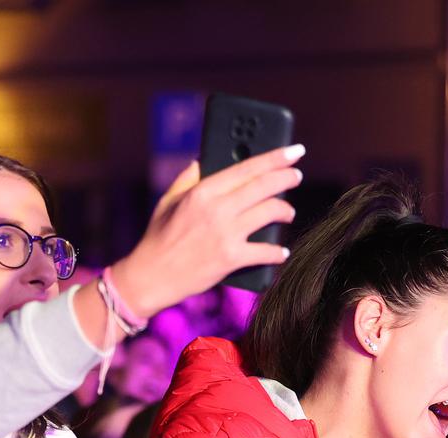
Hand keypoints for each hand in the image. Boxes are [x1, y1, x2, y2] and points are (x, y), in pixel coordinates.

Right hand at [112, 146, 304, 320]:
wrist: (152, 277)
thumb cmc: (158, 238)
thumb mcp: (169, 201)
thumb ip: (188, 178)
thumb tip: (202, 161)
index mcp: (203, 191)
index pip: (248, 167)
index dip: (276, 157)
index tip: (293, 151)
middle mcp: (217, 209)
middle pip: (265, 186)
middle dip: (287, 178)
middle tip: (296, 176)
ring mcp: (226, 234)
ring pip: (270, 213)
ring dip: (285, 211)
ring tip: (287, 212)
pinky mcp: (231, 259)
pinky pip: (265, 252)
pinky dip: (277, 252)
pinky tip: (281, 252)